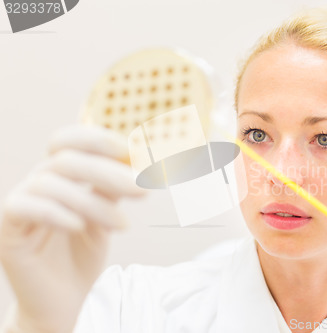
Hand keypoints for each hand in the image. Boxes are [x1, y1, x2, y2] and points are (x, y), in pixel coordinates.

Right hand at [0, 125, 145, 332]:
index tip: (130, 152)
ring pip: (51, 184)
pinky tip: (81, 227)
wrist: (64, 300)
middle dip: (108, 172)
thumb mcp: (105, 216)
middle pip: (65, 160)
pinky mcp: (8, 230)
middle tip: (142, 189)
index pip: (67, 141)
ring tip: (123, 226)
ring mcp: (20, 204)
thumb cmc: (83, 254)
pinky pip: (27, 208)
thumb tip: (136, 160)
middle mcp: (36, 184)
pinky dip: (57, 213)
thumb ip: (112, 189)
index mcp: (58, 176)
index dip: (96, 139)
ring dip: (93, 203)